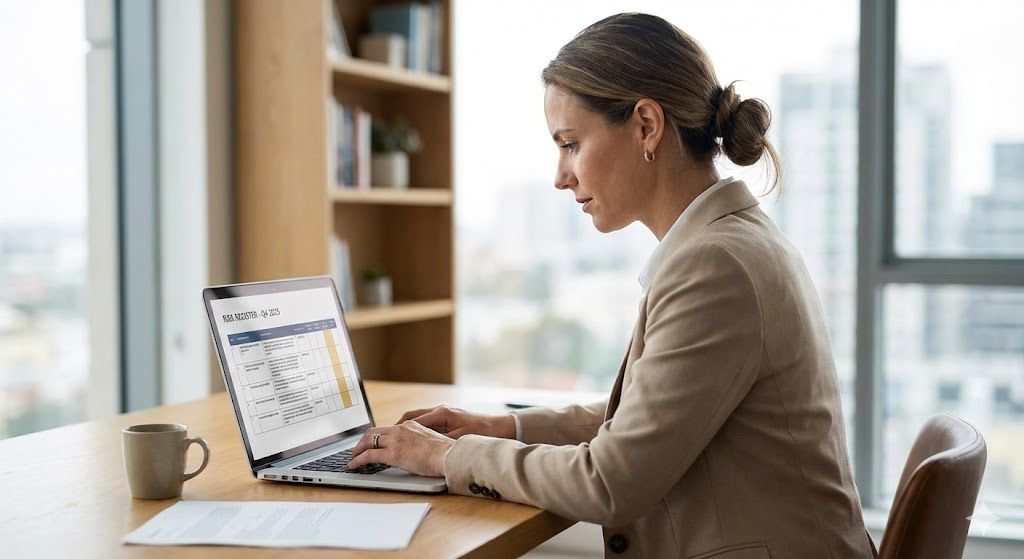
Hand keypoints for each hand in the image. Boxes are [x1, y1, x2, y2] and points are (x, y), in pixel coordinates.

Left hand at [347, 421, 453, 476]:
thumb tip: (415, 451)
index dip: (375, 436)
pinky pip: (369, 455)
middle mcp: (401, 429)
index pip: (387, 429)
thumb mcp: (431, 442)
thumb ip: (419, 442)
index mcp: (410, 425)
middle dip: (362, 442)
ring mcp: (396, 440)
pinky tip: (354, 466)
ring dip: (357, 450)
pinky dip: (358, 460)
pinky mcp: (393, 454)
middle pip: (373, 432)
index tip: (370, 443)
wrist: (450, 455)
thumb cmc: (446, 453)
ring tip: (353, 460)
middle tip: (357, 451)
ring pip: (368, 441)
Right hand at [396, 405, 515, 438]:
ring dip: (405, 428)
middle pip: (410, 417)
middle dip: (396, 428)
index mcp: (441, 414)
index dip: (397, 430)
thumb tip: (422, 448)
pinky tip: (413, 440)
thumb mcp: (459, 440)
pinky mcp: (448, 418)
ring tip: (394, 440)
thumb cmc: (482, 433)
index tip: (386, 439)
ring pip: (417, 419)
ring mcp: (444, 413)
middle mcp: (440, 410)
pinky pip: (426, 422)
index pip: (411, 420)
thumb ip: (439, 443)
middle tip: (384, 439)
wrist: (501, 427)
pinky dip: (416, 429)